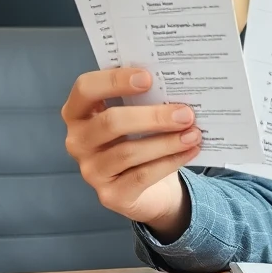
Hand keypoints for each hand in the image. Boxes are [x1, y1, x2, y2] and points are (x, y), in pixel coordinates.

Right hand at [62, 67, 201, 238]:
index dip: (114, 80)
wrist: (148, 188)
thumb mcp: (137, 115)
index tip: (148, 78)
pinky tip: (190, 151)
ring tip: (193, 133)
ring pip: (128, 152)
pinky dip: (170, 161)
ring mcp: (91, 171)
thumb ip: (145, 98)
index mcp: (79, 113)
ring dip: (166, 142)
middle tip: (185, 114)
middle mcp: (78, 142)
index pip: (85, 89)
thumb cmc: (139, 139)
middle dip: (152, 117)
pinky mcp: (110, 195)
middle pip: (110, 122)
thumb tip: (176, 86)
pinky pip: (142, 176)